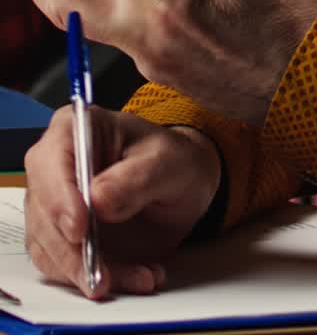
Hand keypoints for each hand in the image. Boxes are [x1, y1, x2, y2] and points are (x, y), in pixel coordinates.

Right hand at [24, 106, 220, 298]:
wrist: (180, 183)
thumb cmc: (169, 159)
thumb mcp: (166, 161)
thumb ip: (134, 178)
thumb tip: (96, 200)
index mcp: (74, 129)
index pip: (50, 162)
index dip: (59, 197)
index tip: (79, 228)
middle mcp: (53, 168)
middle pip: (43, 213)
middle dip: (72, 251)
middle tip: (104, 275)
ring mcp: (53, 206)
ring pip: (52, 249)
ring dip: (89, 271)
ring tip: (139, 276)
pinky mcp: (61, 239)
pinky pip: (67, 269)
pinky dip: (98, 279)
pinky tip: (136, 276)